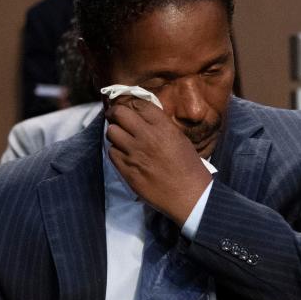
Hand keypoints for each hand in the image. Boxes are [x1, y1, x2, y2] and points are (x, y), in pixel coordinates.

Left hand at [104, 97, 211, 225]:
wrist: (188, 195)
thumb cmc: (189, 168)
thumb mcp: (180, 139)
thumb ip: (161, 126)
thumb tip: (143, 118)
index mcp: (163, 127)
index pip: (138, 104)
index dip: (130, 104)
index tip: (128, 108)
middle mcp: (147, 137)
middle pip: (119, 114)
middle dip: (115, 113)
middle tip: (114, 117)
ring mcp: (134, 153)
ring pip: (111, 132)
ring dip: (114, 133)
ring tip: (120, 138)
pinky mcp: (127, 169)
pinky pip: (111, 153)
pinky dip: (115, 151)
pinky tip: (123, 155)